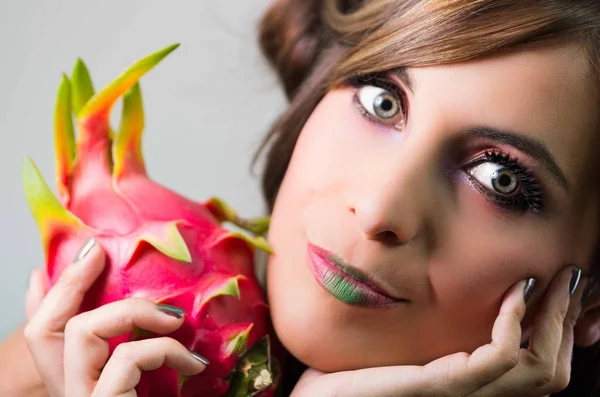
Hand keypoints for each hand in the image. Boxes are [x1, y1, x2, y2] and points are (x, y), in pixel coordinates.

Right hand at [23, 239, 207, 396]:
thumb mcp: (143, 385)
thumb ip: (128, 354)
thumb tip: (145, 315)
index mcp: (75, 386)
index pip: (41, 335)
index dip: (49, 293)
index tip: (76, 254)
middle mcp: (69, 395)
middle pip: (45, 331)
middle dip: (72, 285)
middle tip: (100, 255)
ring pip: (81, 333)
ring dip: (134, 312)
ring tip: (175, 321)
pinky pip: (126, 360)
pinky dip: (165, 350)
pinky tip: (195, 364)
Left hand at [291, 265, 586, 396]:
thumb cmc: (347, 381)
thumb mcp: (399, 353)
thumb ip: (428, 339)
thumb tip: (445, 305)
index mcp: (468, 391)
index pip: (536, 370)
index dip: (560, 334)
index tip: (563, 295)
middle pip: (551, 371)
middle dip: (568, 321)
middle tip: (573, 278)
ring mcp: (464, 396)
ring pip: (541, 367)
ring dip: (556, 317)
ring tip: (559, 278)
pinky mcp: (446, 386)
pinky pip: (502, 356)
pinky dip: (517, 321)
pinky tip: (515, 291)